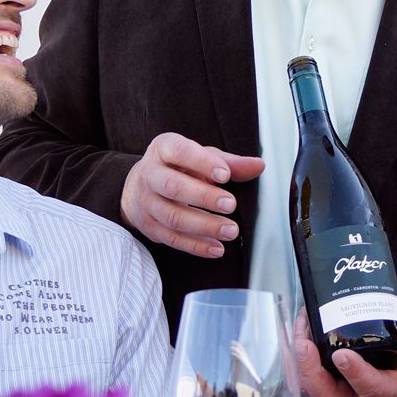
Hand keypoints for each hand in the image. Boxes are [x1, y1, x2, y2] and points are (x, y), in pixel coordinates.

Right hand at [120, 132, 262, 258]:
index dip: (202, 163)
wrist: (138, 186)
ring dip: (204, 226)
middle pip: (173, 186)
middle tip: (231, 205)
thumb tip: (258, 166)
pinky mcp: (148, 226)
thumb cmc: (176, 168)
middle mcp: (149, 174)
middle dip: (203, 197)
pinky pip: (172, 239)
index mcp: (163, 149)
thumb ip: (229, 163)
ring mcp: (146, 202)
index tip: (225, 175)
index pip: (180, 152)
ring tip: (230, 230)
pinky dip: (196, 245)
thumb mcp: (200, 157)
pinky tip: (216, 247)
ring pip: (172, 217)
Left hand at [293, 307, 396, 396]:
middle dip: (313, 373)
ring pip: (312, 390)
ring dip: (301, 364)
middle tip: (305, 344)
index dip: (356, 374)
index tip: (342, 354)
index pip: (372, 389)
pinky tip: (295, 335)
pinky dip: (296, 361)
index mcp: (386, 392)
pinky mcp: (321, 389)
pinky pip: (304, 381)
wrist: (384, 362)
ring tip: (298, 334)